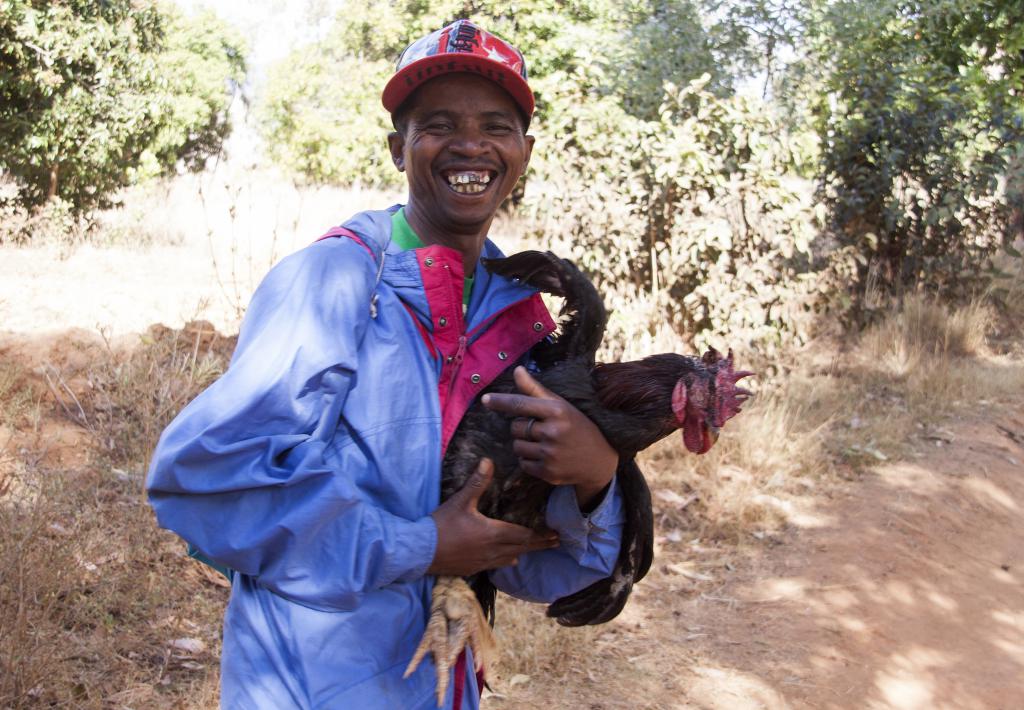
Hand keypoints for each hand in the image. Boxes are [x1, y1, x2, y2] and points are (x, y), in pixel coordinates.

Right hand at [428, 458, 558, 575]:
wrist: (420, 552)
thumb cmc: (442, 525)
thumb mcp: (460, 502)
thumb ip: (476, 483)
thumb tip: (488, 461)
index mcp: (493, 533)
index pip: (524, 535)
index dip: (541, 535)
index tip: (556, 535)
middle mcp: (493, 551)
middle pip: (522, 548)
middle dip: (539, 544)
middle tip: (555, 543)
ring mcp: (483, 562)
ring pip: (510, 558)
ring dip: (524, 552)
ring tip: (535, 549)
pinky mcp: (473, 569)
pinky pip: (496, 565)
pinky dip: (506, 560)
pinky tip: (508, 560)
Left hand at [481, 366, 617, 509]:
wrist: (599, 461)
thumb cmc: (578, 427)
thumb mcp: (561, 406)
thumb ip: (536, 390)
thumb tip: (516, 370)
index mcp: (557, 411)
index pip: (521, 404)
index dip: (500, 401)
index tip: (485, 399)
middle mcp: (553, 432)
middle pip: (515, 427)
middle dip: (522, 427)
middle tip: (539, 428)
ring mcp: (550, 454)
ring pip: (517, 446)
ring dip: (523, 444)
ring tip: (543, 442)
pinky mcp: (548, 472)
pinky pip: (523, 463)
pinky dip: (528, 460)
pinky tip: (545, 456)